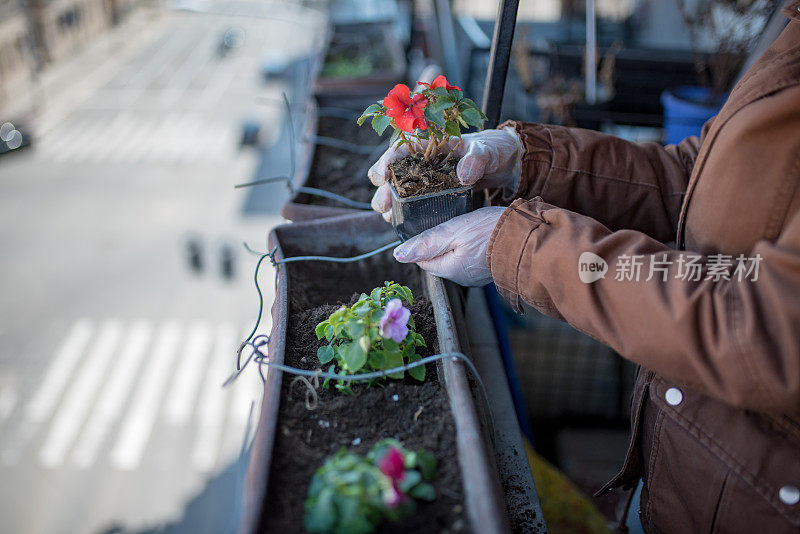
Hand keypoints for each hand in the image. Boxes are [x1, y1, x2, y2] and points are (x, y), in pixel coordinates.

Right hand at [369, 128, 521, 221]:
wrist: (503, 164)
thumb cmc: (491, 150)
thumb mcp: (485, 150)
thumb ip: (476, 159)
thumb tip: (464, 174)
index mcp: (430, 145)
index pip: (400, 149)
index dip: (386, 161)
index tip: (383, 175)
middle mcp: (422, 163)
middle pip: (392, 174)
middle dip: (383, 189)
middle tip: (384, 203)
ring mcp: (425, 181)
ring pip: (398, 192)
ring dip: (389, 205)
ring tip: (388, 217)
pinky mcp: (432, 197)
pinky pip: (413, 206)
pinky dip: (405, 215)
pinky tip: (402, 225)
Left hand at [392, 207, 504, 286]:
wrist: (530, 235)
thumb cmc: (491, 231)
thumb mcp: (454, 231)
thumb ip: (426, 243)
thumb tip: (398, 255)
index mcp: (450, 271)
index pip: (422, 259)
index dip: (424, 241)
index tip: (433, 225)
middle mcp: (462, 278)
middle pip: (439, 259)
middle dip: (440, 242)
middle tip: (451, 223)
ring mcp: (477, 275)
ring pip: (456, 257)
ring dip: (457, 243)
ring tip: (467, 227)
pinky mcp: (489, 268)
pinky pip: (472, 257)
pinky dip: (472, 246)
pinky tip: (479, 234)